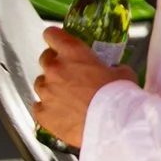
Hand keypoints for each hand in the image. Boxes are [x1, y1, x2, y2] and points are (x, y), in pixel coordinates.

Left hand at [31, 28, 137, 147]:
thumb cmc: (119, 98)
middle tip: (69, 73)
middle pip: (45, 59)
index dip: (55, 38)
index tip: (58, 42)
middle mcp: (54, 69)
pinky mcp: (42, 113)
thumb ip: (112, 68)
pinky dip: (47, 109)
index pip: (52, 34)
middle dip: (55, 64)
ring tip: (67, 97)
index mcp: (73, 53)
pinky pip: (38, 107)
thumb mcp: (122, 74)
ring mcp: (46, 91)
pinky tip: (60, 113)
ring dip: (50, 87)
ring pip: (40, 83)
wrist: (113, 125)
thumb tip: (113, 71)